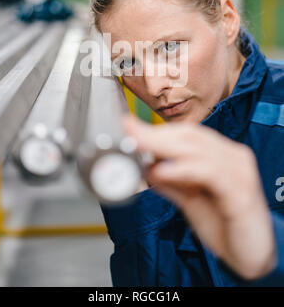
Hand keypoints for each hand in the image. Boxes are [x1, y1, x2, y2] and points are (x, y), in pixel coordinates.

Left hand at [123, 114, 275, 280]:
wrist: (253, 257)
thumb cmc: (225, 225)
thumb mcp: (191, 201)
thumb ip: (171, 183)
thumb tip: (146, 167)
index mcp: (221, 155)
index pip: (186, 134)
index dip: (156, 129)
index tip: (129, 126)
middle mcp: (233, 157)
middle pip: (191, 136)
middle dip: (156, 134)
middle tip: (129, 131)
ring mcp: (240, 172)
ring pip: (198, 149)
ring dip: (164, 146)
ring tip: (139, 144)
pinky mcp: (242, 193)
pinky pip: (210, 173)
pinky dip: (183, 170)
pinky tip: (163, 171)